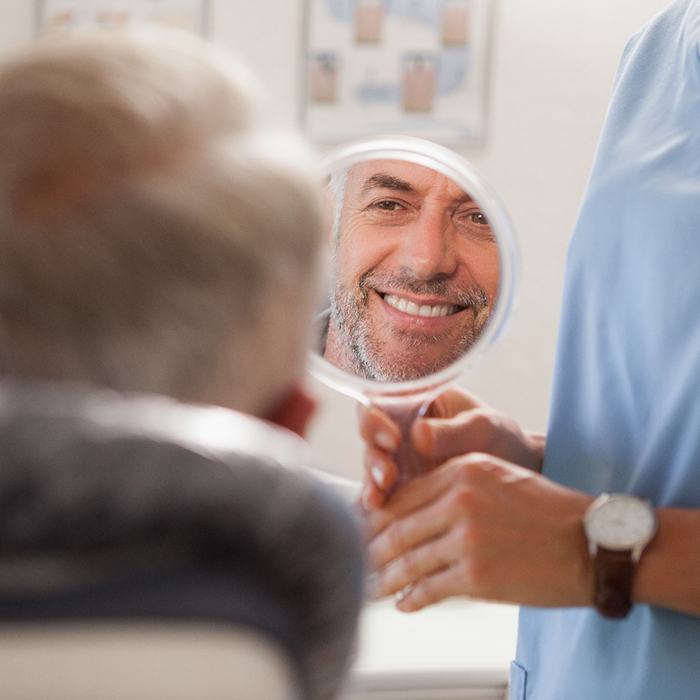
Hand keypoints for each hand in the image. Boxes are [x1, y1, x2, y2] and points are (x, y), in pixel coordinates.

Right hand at [359, 388, 544, 508]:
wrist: (515, 474)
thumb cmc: (499, 439)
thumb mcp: (483, 428)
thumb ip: (452, 431)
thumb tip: (418, 434)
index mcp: (414, 402)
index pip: (380, 402)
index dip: (376, 419)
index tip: (393, 438)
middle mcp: (399, 430)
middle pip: (369, 438)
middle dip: (373, 457)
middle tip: (387, 476)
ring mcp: (398, 460)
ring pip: (371, 468)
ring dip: (372, 483)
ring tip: (379, 499)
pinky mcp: (402, 489)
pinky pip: (382, 494)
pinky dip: (378, 505)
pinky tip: (379, 515)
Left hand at [367, 452, 591, 610]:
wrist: (593, 543)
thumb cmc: (547, 512)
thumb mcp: (498, 479)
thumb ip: (454, 489)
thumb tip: (412, 514)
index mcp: (463, 469)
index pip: (403, 495)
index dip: (376, 517)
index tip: (363, 530)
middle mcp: (460, 499)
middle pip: (397, 527)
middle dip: (371, 549)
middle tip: (357, 561)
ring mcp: (467, 538)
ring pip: (407, 560)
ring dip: (384, 578)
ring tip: (370, 587)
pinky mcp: (477, 575)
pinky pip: (429, 588)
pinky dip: (411, 598)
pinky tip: (404, 604)